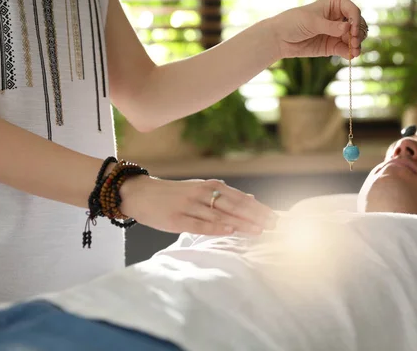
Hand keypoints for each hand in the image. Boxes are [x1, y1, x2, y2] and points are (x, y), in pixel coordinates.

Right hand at [119, 176, 276, 235]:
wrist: (141, 194)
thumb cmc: (175, 194)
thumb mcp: (201, 190)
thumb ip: (226, 195)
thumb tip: (252, 197)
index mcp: (210, 186)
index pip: (240, 198)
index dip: (259, 208)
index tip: (275, 217)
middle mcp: (202, 194)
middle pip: (234, 206)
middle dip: (256, 216)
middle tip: (274, 225)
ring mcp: (190, 206)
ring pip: (220, 215)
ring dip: (241, 223)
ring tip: (259, 230)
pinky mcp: (177, 219)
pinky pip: (199, 224)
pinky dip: (215, 227)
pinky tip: (230, 230)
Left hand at [271, 0, 367, 58]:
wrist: (280, 38)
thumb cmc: (294, 22)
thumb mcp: (312, 22)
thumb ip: (330, 26)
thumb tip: (348, 27)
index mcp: (336, 3)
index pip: (353, 11)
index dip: (356, 21)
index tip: (352, 31)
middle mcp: (340, 17)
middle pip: (358, 25)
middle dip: (359, 34)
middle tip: (354, 42)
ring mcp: (338, 32)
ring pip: (355, 38)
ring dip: (357, 44)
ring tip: (354, 51)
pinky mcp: (334, 46)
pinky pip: (346, 49)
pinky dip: (350, 52)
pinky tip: (351, 56)